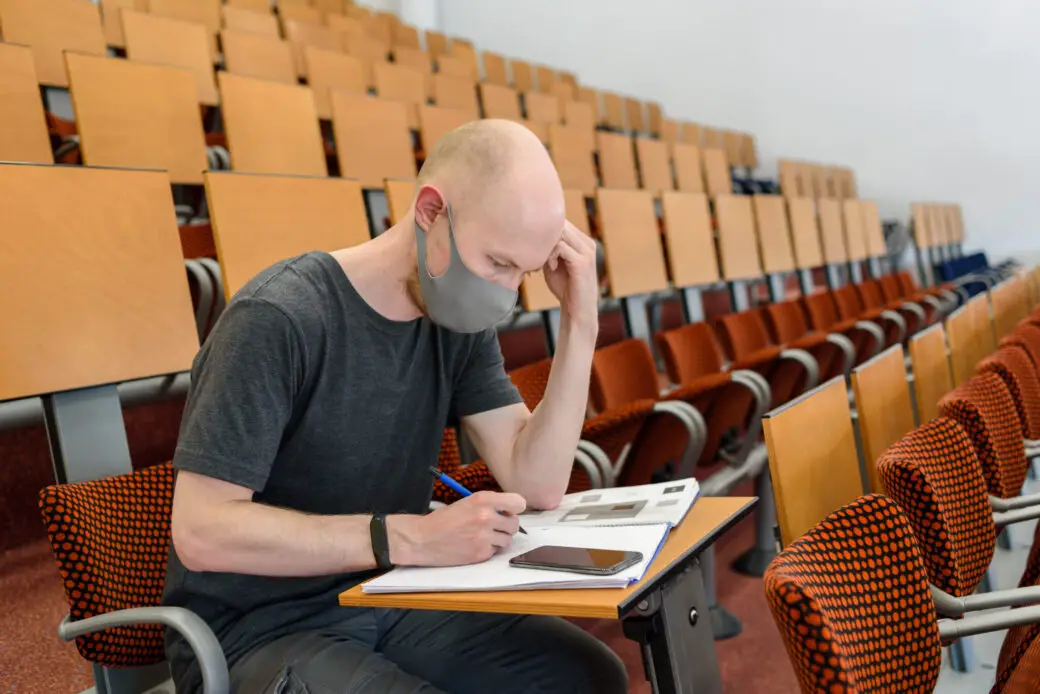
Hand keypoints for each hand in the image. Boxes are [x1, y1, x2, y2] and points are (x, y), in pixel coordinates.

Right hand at [388, 491, 525, 565]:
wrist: (422, 539)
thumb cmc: (443, 519)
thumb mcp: (467, 502)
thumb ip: (489, 505)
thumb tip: (509, 512)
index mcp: (482, 499)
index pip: (519, 502)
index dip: (514, 508)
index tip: (507, 511)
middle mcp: (486, 517)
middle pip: (515, 524)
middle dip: (506, 526)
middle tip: (493, 526)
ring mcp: (484, 537)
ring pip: (507, 540)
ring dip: (498, 539)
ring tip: (481, 537)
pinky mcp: (481, 553)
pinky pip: (495, 552)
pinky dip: (487, 550)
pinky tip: (473, 546)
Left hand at [543, 221, 598, 335]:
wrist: (577, 310)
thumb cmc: (565, 288)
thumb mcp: (554, 262)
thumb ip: (549, 248)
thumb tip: (532, 233)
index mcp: (583, 241)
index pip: (562, 222)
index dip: (546, 231)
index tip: (538, 248)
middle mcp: (588, 243)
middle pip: (561, 225)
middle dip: (545, 238)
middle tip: (539, 255)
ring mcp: (587, 252)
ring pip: (560, 233)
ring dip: (547, 246)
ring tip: (547, 262)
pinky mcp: (583, 262)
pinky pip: (561, 247)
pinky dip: (551, 255)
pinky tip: (551, 267)